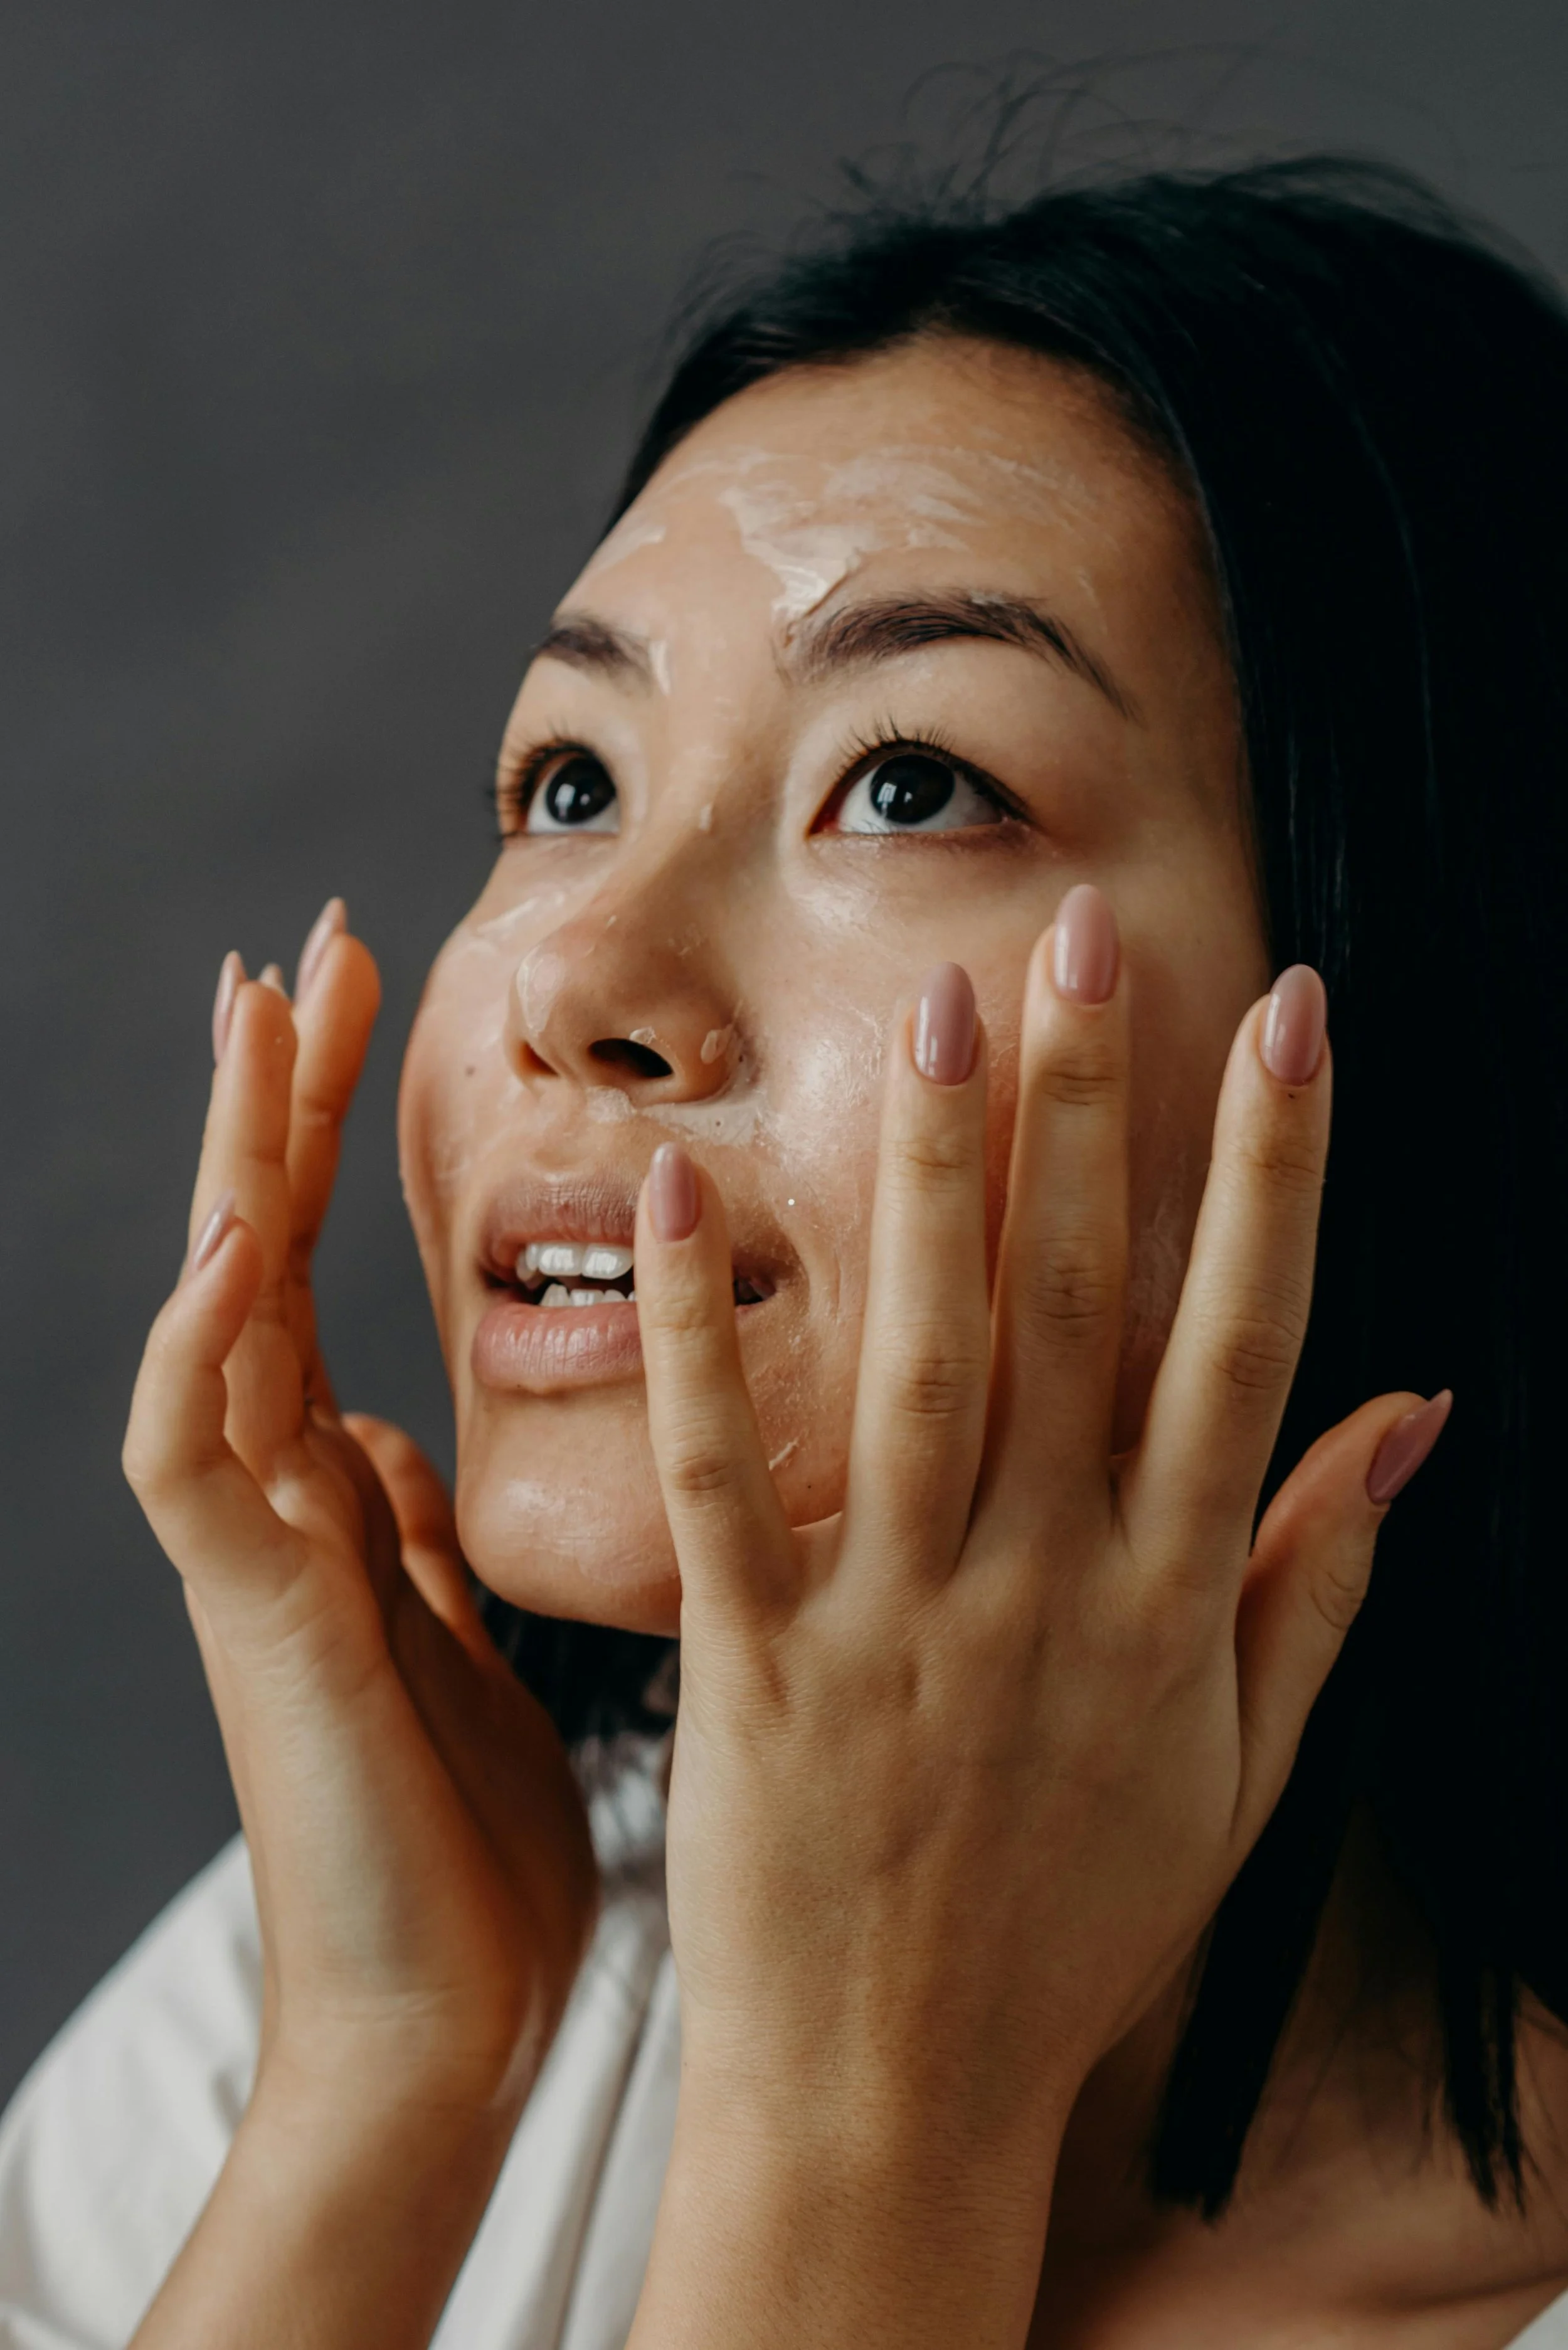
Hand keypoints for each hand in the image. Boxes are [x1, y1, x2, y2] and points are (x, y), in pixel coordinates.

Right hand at [124, 908, 597, 2122]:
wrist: (441, 2022)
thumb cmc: (462, 1839)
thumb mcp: (453, 1634)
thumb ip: (405, 1530)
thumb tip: (380, 1435)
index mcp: (336, 1491)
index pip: (314, 1265)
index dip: (321, 1132)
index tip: (358, 997)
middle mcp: (280, 1497)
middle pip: (261, 1252)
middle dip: (278, 1097)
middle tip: (304, 947)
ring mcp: (255, 1554)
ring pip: (216, 1318)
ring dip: (228, 1164)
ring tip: (252, 1013)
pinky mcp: (256, 1626)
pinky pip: (194, 1466)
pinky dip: (197, 1353)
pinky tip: (226, 1245)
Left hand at [627, 886, 1447, 2347]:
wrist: (897, 2097)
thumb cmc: (1071, 1925)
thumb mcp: (1240, 1768)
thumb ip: (1323, 1578)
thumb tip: (1422, 1409)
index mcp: (1170, 1601)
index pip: (1242, 1341)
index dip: (1274, 1170)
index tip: (1291, 1020)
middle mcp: (1046, 1583)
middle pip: (1082, 1306)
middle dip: (1093, 1105)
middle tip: (1084, 932)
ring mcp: (898, 1617)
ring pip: (925, 1353)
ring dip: (932, 1168)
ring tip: (933, 999)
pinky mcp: (756, 1658)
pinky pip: (722, 1471)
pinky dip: (703, 1330)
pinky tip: (682, 1188)